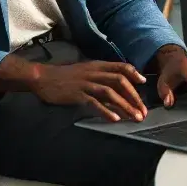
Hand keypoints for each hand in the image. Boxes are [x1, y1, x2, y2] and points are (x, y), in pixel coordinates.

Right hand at [30, 59, 148, 121]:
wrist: (42, 78)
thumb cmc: (64, 77)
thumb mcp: (85, 71)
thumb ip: (99, 76)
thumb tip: (116, 88)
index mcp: (97, 66)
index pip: (121, 66)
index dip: (134, 73)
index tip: (144, 83)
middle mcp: (94, 72)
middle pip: (120, 81)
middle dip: (134, 97)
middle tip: (143, 111)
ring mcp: (86, 83)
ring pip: (110, 92)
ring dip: (125, 105)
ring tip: (135, 117)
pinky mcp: (77, 94)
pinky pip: (94, 102)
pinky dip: (106, 111)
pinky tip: (115, 119)